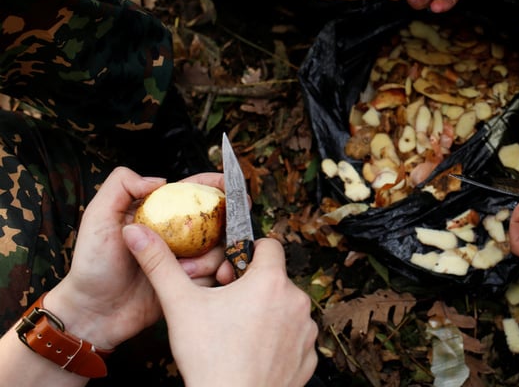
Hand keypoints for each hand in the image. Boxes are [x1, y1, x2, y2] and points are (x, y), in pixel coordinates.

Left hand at [43, 168, 224, 349]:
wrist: (95, 313)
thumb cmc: (92, 265)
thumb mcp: (97, 218)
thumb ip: (121, 186)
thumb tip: (162, 180)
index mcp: (161, 213)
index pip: (195, 191)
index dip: (218, 186)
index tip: (233, 188)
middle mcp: (178, 234)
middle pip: (218, 221)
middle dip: (228, 225)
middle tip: (229, 231)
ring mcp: (187, 259)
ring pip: (220, 250)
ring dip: (211, 257)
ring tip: (186, 270)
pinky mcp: (190, 284)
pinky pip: (213, 276)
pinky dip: (210, 277)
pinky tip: (194, 281)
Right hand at [124, 228, 318, 386]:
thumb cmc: (209, 358)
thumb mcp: (180, 305)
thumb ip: (159, 264)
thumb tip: (136, 233)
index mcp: (270, 281)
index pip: (268, 245)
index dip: (245, 254)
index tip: (229, 274)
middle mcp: (295, 301)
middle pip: (274, 278)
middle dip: (253, 286)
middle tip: (227, 307)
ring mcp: (305, 329)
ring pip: (285, 306)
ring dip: (268, 312)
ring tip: (239, 332)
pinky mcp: (308, 355)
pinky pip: (295, 336)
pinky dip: (279, 339)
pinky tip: (255, 351)